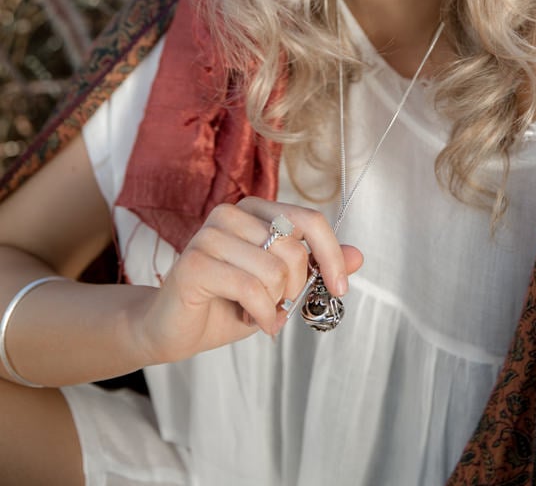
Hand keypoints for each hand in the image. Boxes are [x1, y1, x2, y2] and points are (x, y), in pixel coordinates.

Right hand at [133, 198, 362, 364]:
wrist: (174, 329)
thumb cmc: (228, 303)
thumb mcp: (280, 287)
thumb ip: (315, 268)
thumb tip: (358, 255)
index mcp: (255, 210)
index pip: (309, 219)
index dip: (331, 254)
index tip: (340, 288)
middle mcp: (232, 213)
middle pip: (294, 249)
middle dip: (294, 289)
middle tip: (276, 305)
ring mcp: (210, 234)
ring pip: (274, 271)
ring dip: (272, 304)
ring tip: (254, 310)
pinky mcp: (195, 261)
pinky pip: (250, 288)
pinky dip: (259, 314)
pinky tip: (247, 320)